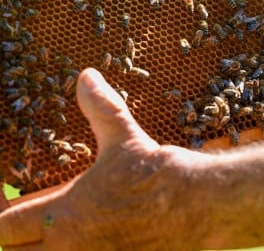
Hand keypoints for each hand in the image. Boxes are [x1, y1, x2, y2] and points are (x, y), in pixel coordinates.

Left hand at [0, 69, 203, 250]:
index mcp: (63, 215)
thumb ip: (100, 107)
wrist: (197, 205)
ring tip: (55, 236)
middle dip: (16, 241)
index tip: (7, 202)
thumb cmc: (157, 174)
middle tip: (27, 225)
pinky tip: (94, 242)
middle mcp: (69, 250)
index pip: (3, 229)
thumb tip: (86, 76)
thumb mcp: (124, 136)